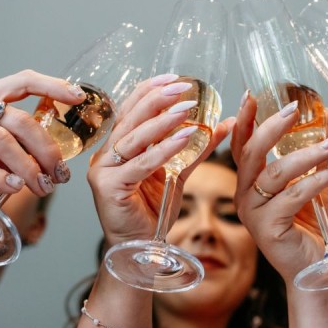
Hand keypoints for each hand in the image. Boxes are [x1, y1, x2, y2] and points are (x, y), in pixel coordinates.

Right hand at [0, 69, 85, 218]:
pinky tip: (11, 187)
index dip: (52, 86)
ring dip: (25, 166)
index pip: (23, 81)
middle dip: (45, 150)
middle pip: (17, 118)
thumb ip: (15, 150)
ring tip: (41, 187)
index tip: (79, 98)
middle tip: (59, 176)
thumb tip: (57, 163)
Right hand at [87, 75, 232, 247]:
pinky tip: (184, 137)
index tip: (174, 78)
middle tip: (182, 87)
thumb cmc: (153, 213)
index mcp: (117, 148)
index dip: (150, 91)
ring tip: (186, 108)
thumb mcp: (178, 173)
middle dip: (157, 99)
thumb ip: (196, 149)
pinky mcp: (108, 187)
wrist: (141, 249)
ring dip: (162, 121)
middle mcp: (105, 156)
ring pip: (134, 139)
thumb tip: (224, 124)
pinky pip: (140, 164)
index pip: (131, 111)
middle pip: (130, 119)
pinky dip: (163, 149)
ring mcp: (103, 171)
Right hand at [231, 94, 327, 283]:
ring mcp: (254, 214)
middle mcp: (245, 196)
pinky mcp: (269, 229)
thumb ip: (313, 160)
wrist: (316, 271)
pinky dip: (318, 179)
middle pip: (252, 154)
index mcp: (250, 184)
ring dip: (307, 154)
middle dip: (271, 127)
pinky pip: (293, 196)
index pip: (243, 146)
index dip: (246, 120)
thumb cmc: (311, 229)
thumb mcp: (313, 186)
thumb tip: (324, 124)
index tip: (253, 94)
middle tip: (294, 109)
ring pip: (275, 174)